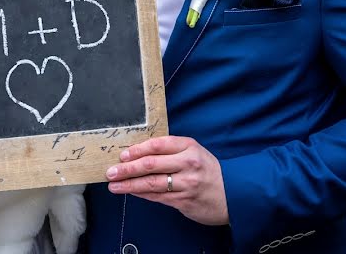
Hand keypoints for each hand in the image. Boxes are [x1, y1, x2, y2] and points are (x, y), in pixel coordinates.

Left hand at [105, 136, 228, 225]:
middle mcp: (187, 164)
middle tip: (111, 171)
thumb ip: (171, 151)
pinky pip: (158, 197)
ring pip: (151, 183)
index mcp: (189, 147)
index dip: (137, 150)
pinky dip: (142, 194)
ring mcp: (186, 184)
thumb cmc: (208, 170)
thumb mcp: (194, 152)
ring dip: (129, 184)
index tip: (122, 154)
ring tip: (114, 185)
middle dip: (127, 168)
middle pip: (151, 164)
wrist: (233, 194)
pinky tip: (131, 192)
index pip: (157, 145)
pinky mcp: (184, 201)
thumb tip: (139, 153)